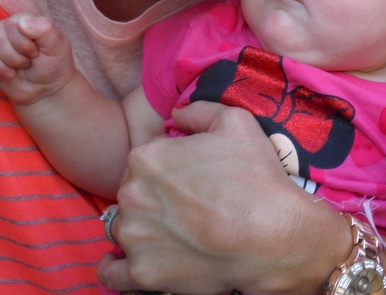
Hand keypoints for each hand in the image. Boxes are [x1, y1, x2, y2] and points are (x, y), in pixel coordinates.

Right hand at [0, 13, 75, 104]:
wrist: (45, 89)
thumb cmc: (53, 65)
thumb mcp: (58, 47)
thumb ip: (45, 30)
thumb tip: (22, 22)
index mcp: (22, 20)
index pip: (10, 26)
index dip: (23, 46)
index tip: (35, 55)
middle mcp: (3, 28)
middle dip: (12, 59)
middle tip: (25, 65)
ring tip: (11, 74)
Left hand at [97, 101, 347, 294]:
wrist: (271, 236)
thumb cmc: (255, 177)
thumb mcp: (236, 122)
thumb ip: (199, 110)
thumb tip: (177, 115)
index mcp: (147, 158)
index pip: (146, 160)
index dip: (170, 167)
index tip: (191, 178)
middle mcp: (131, 196)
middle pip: (134, 193)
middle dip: (154, 197)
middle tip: (188, 206)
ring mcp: (134, 237)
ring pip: (126, 229)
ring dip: (142, 229)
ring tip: (174, 233)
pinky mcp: (142, 273)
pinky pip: (113, 273)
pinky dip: (118, 267)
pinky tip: (132, 260)